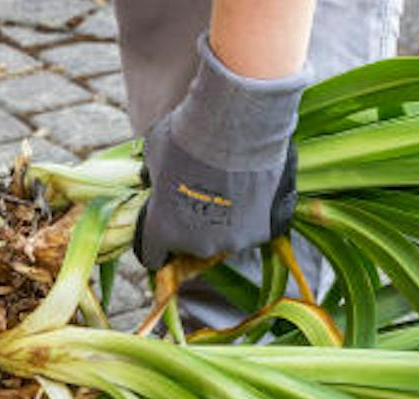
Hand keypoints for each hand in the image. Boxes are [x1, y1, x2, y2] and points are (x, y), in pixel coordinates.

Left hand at [134, 33, 306, 270]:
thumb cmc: (188, 135)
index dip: (155, 240)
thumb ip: (154, 176)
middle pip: (191, 245)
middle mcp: (198, 245)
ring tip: (230, 186)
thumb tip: (154, 176)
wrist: (237, 123)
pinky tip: (253, 187)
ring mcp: (234, 240)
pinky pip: (255, 226)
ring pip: (225, 236)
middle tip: (199, 193)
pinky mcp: (264, 230)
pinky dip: (253, 212)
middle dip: (192, 225)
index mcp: (164, 231)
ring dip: (224, 219)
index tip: (162, 225)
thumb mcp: (154, 152)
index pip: (153, 254)